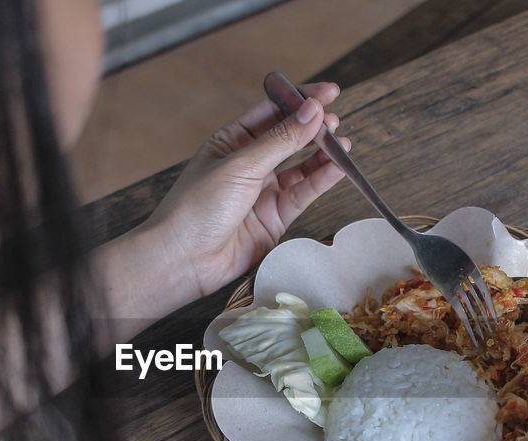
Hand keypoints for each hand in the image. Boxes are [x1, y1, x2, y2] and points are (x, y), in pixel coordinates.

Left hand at [143, 81, 349, 296]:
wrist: (184, 259)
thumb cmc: (197, 207)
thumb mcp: (240, 166)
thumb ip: (280, 140)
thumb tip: (311, 111)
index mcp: (231, 141)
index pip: (270, 112)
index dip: (299, 100)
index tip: (328, 92)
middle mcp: (248, 164)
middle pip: (288, 138)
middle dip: (313, 127)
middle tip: (335, 119)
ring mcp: (262, 192)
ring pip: (300, 167)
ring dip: (322, 154)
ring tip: (343, 143)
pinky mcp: (274, 218)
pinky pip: (303, 194)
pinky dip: (321, 180)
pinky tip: (338, 167)